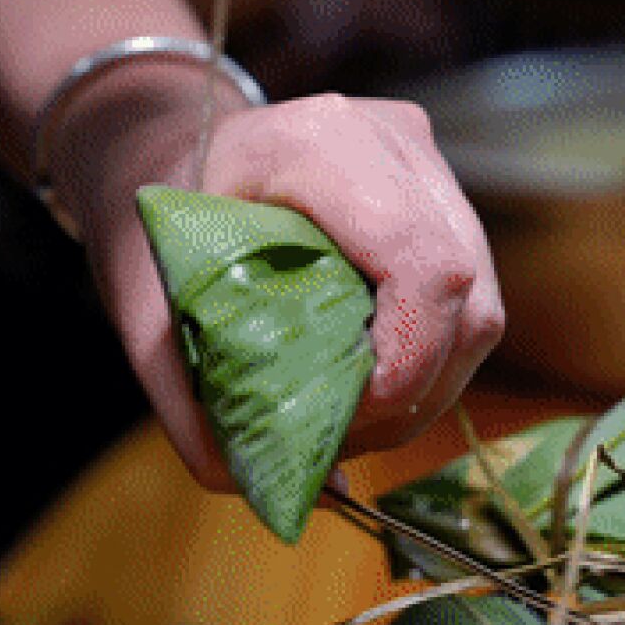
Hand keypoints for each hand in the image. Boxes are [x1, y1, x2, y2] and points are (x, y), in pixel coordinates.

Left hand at [51, 69, 502, 489]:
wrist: (172, 144)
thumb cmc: (155, 217)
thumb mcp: (144, 307)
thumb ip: (187, 400)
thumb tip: (257, 484)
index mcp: (316, 145)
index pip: (421, 263)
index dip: (408, 358)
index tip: (353, 416)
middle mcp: (391, 140)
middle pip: (464, 292)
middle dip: (418, 388)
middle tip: (348, 434)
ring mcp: (425, 162)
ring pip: (479, 301)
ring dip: (432, 380)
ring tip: (360, 413)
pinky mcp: (439, 190)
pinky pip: (469, 294)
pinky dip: (432, 353)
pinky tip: (375, 375)